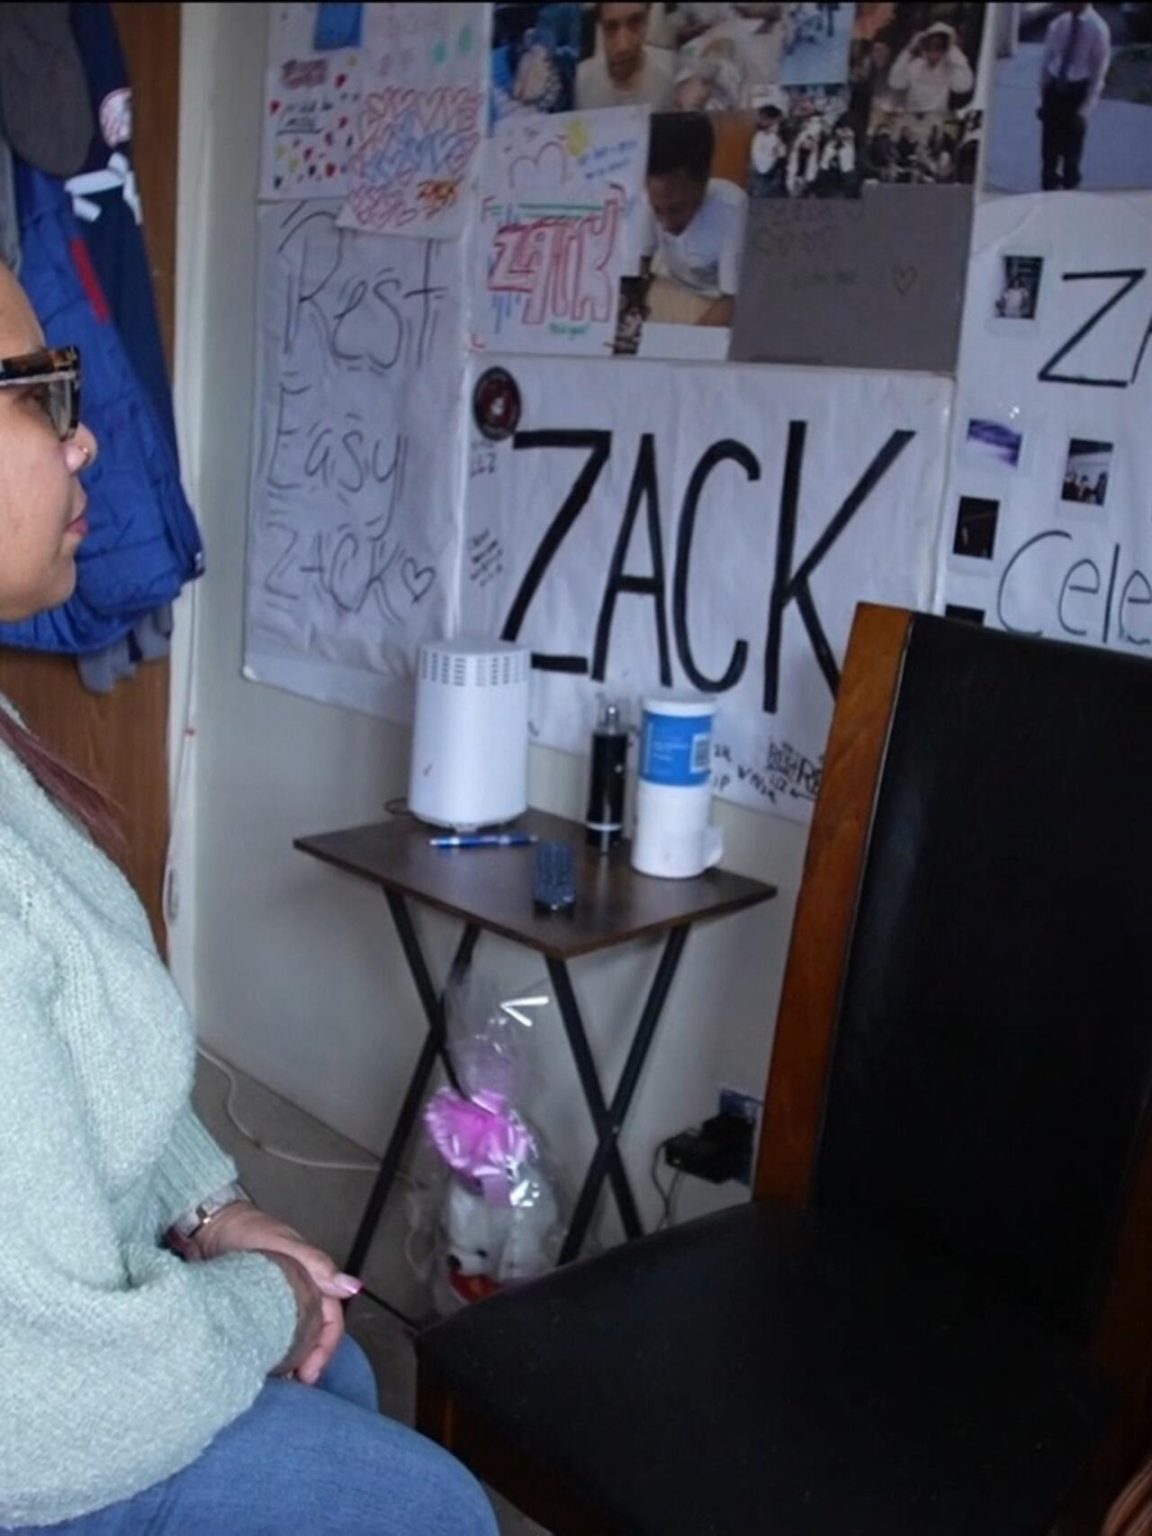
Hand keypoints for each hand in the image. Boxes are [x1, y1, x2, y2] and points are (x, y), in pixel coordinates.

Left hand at [193, 1205, 360, 1383]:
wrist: (208, 1226)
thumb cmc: (246, 1229)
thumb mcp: (282, 1244)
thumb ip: (316, 1264)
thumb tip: (352, 1287)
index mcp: (312, 1278)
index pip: (331, 1320)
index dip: (325, 1348)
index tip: (309, 1373)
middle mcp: (297, 1293)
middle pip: (314, 1334)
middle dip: (309, 1361)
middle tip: (294, 1384)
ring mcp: (274, 1304)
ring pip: (292, 1338)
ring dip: (289, 1360)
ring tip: (277, 1381)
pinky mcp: (252, 1312)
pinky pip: (267, 1338)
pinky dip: (268, 1355)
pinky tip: (258, 1367)